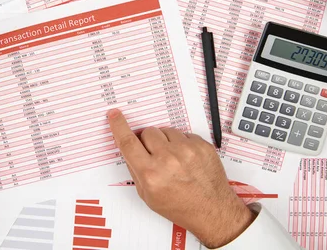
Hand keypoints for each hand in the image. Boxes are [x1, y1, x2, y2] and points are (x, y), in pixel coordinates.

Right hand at [107, 109, 254, 247]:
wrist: (212, 210)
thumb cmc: (180, 206)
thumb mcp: (148, 196)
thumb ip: (135, 170)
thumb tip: (128, 148)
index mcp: (151, 174)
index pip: (128, 143)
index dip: (119, 126)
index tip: (115, 115)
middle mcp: (168, 160)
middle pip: (147, 132)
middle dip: (148, 141)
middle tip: (155, 154)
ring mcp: (187, 151)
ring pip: (166, 131)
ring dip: (166, 141)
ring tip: (174, 159)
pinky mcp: (201, 146)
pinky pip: (184, 134)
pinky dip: (182, 144)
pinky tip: (186, 159)